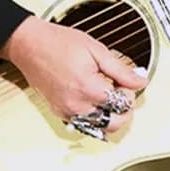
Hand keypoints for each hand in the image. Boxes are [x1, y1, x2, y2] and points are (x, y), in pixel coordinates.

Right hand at [0, 15, 148, 136]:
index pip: (121, 104)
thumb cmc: (57, 43)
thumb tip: (140, 80)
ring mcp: (65, 110)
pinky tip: (94, 100)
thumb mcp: (97, 50)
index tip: (128, 82)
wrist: (29, 44)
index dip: (129, 92)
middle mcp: (75, 104)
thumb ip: (121, 70)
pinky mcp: (58, 111)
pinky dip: (93, 117)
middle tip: (121, 92)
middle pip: (112, 124)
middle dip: (123, 110)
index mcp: (87, 88)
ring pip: (97, 127)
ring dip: (108, 116)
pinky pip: (82, 123)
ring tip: (107, 94)